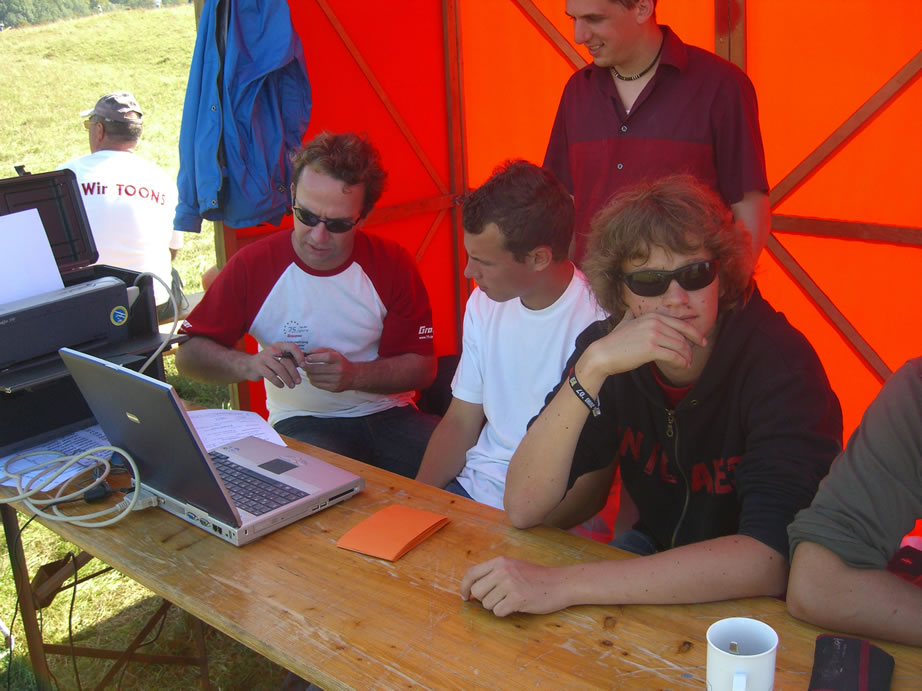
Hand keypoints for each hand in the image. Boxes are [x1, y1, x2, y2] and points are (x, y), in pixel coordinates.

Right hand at [247, 342, 304, 388]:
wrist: (249, 365)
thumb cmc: (269, 362)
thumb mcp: (280, 358)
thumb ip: (291, 360)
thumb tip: (306, 363)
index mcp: (279, 346)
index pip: (292, 347)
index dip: (299, 356)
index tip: (304, 366)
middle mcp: (272, 350)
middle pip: (286, 361)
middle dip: (294, 373)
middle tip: (299, 382)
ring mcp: (264, 358)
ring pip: (279, 369)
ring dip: (287, 379)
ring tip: (292, 386)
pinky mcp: (258, 366)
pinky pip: (271, 375)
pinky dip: (278, 382)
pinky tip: (282, 386)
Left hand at [303, 348, 355, 391]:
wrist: (354, 376)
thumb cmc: (341, 363)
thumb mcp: (335, 353)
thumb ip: (322, 351)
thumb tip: (308, 352)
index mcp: (339, 359)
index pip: (326, 357)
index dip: (315, 357)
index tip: (307, 358)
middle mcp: (338, 370)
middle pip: (318, 369)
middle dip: (307, 367)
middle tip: (302, 365)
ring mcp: (336, 380)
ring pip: (316, 378)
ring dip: (309, 374)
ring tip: (308, 371)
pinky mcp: (334, 388)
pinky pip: (318, 385)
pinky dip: (313, 381)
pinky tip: (313, 377)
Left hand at [460, 557, 571, 616]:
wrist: (561, 583)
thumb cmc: (537, 577)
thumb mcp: (513, 566)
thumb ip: (494, 573)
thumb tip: (473, 588)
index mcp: (499, 561)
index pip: (471, 573)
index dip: (464, 587)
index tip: (465, 597)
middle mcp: (502, 570)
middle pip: (476, 592)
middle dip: (484, 600)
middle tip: (499, 599)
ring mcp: (509, 584)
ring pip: (486, 604)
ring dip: (496, 606)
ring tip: (512, 600)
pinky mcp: (517, 599)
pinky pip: (498, 612)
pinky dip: (505, 613)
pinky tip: (517, 606)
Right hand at [588, 311, 706, 374]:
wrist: (603, 354)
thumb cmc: (614, 341)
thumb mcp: (624, 322)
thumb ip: (630, 316)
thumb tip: (628, 310)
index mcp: (651, 316)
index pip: (681, 324)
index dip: (694, 333)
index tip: (701, 341)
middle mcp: (654, 322)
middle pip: (682, 336)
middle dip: (690, 348)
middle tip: (691, 358)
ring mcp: (653, 335)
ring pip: (680, 346)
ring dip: (687, 357)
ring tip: (687, 364)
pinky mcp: (651, 348)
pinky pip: (674, 356)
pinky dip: (682, 362)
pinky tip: (683, 366)